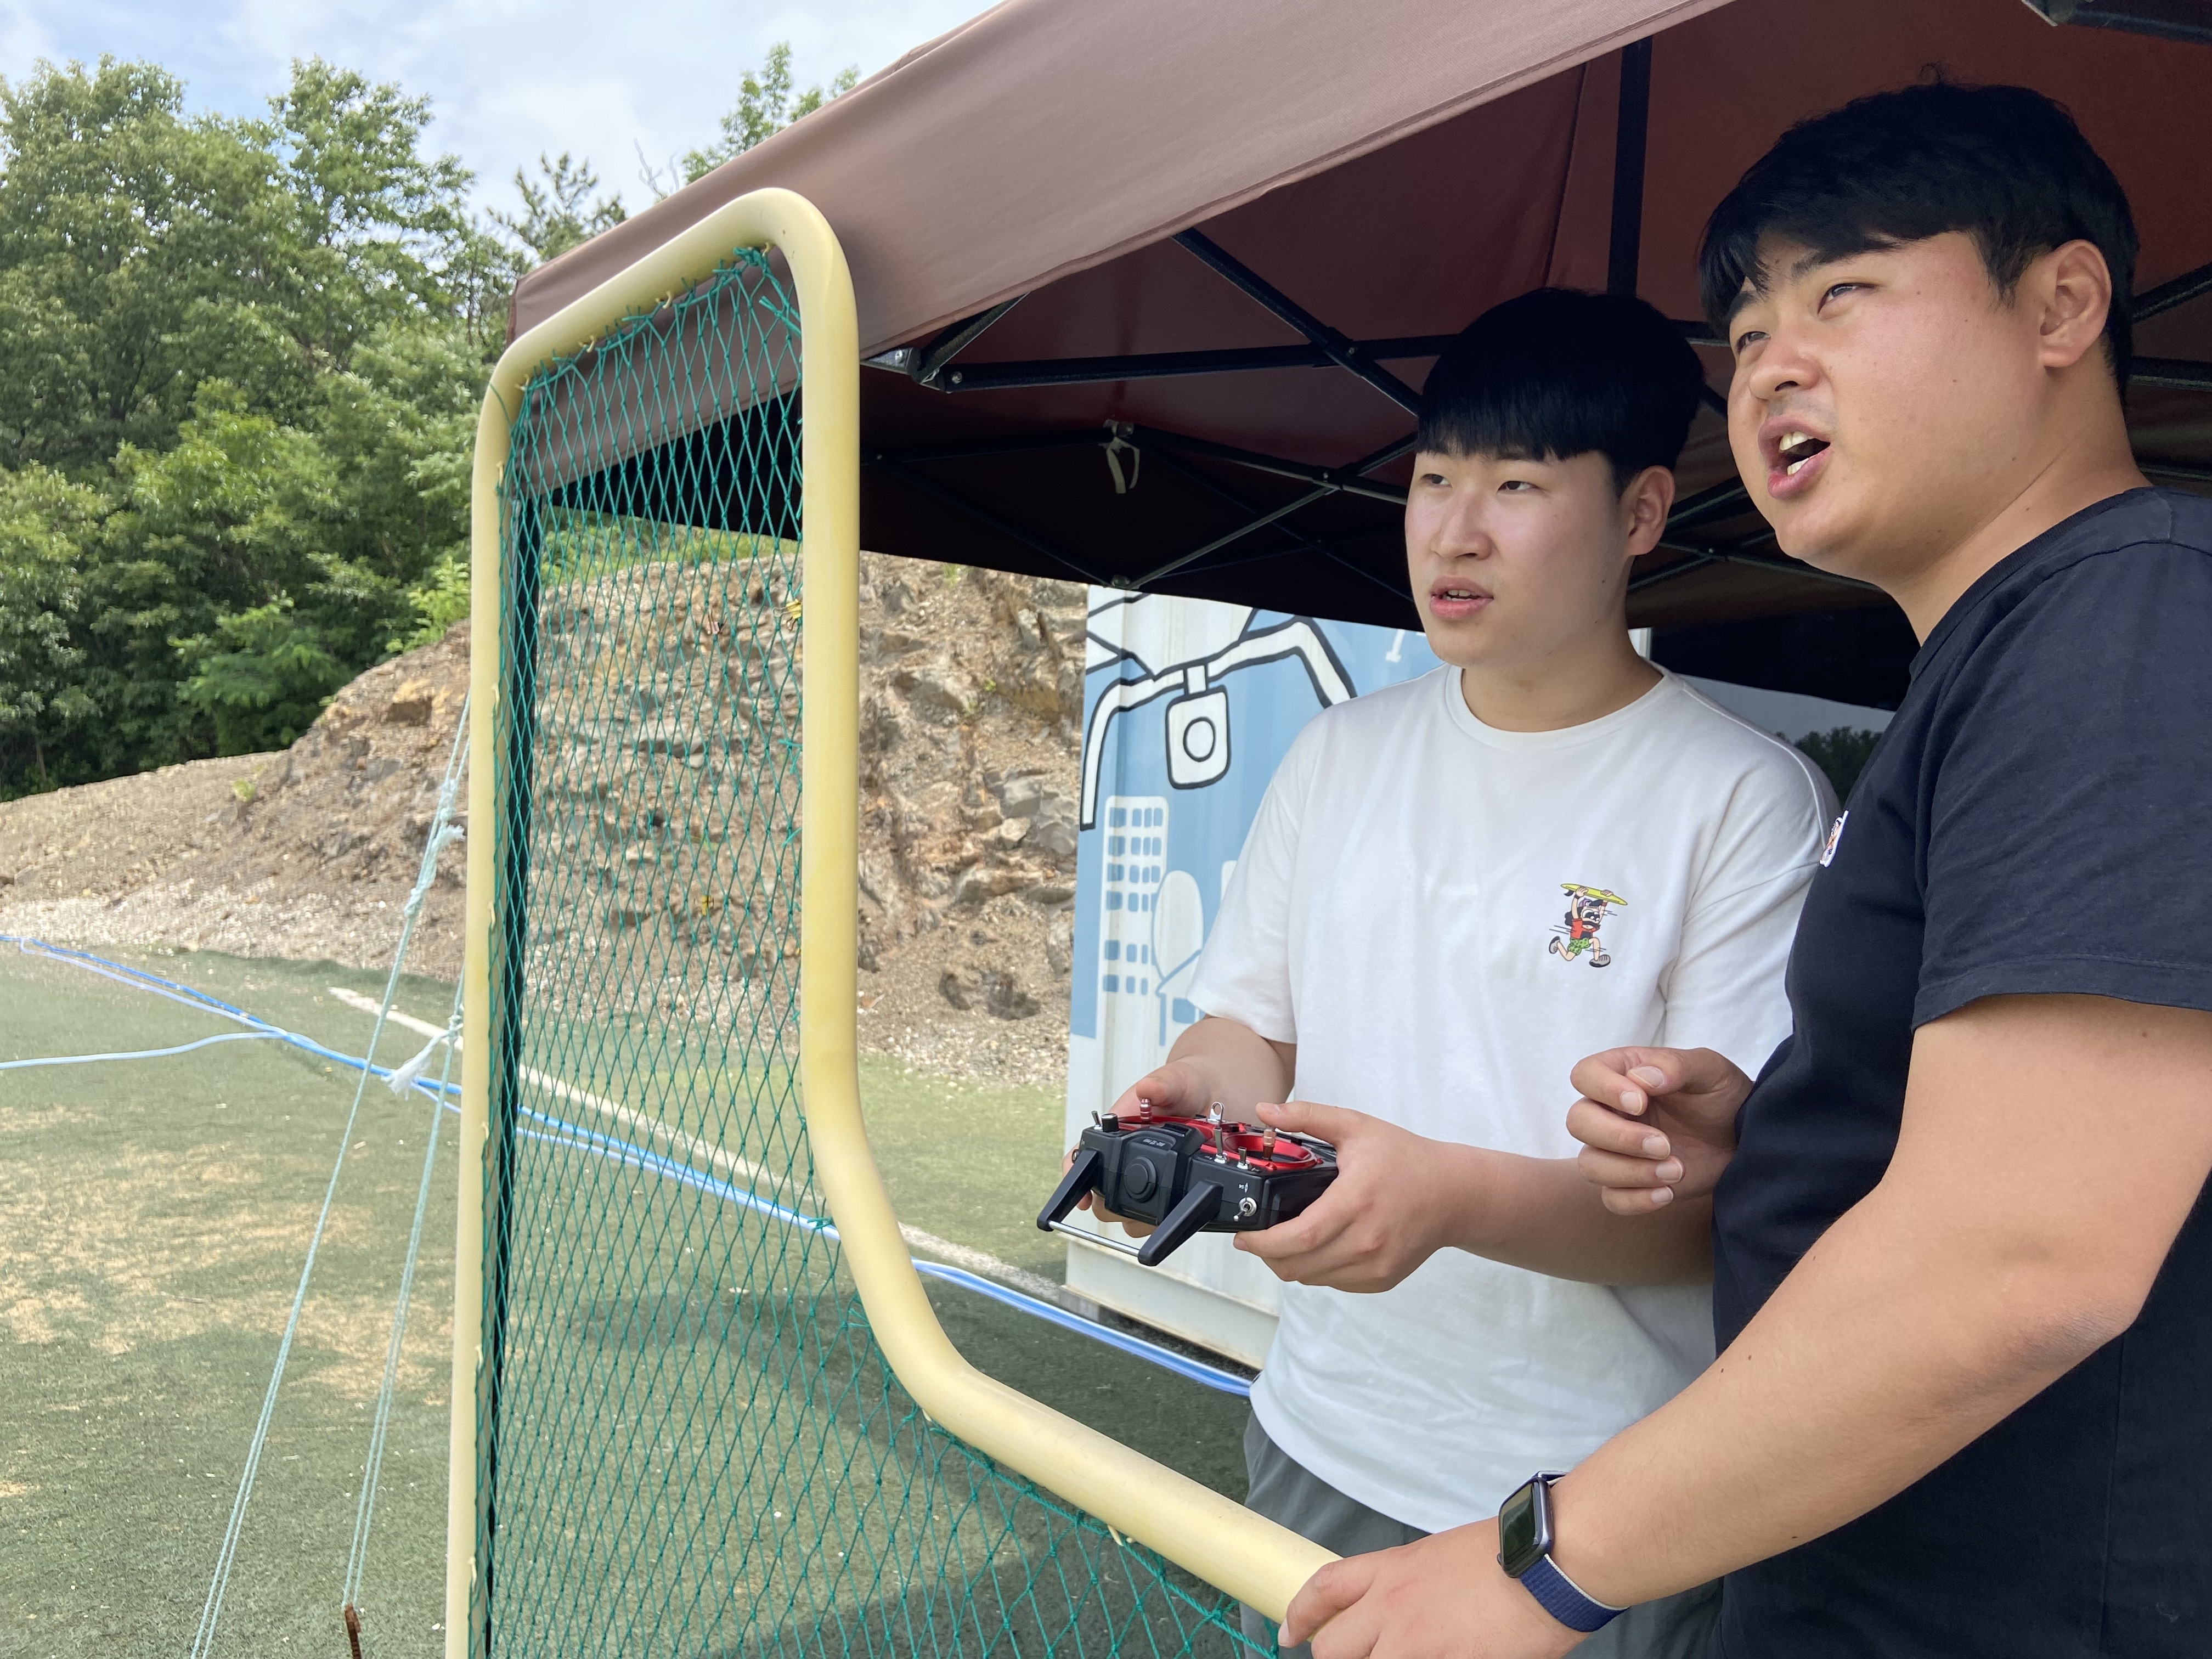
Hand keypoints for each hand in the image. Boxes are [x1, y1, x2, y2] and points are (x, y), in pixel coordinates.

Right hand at [1064, 1060, 1222, 1235]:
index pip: (1084, 1153)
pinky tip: (1182, 1210)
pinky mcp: (1172, 1193)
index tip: (1082, 1198)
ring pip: (1129, 1215)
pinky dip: (1168, 1219)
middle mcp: (1127, 1159)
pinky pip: (1161, 1218)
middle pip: (1101, 1195)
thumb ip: (1162, 1084)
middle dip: (1111, 1203)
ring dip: (1142, 1215)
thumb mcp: (1175, 1080)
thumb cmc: (1184, 1086)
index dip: (1075, 1176)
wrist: (1214, 1095)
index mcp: (1117, 1131)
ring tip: (1163, 1201)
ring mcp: (1148, 1179)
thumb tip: (1148, 1088)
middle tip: (1134, 1197)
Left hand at [1234, 1100, 1474, 1291]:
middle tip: (1257, 1237)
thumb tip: (1263, 1111)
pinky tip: (1317, 1247)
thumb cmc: (1404, 1158)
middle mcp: (1365, 1241)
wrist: (1452, 1193)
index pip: (1298, 1238)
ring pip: (1313, 1279)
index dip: (1263, 1243)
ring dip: (1290, 1264)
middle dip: (1268, 1255)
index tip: (1243, 1235)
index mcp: (1355, 1202)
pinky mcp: (1381, 1279)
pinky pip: (1334, 1283)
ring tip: (1284, 1240)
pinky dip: (1317, 1270)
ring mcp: (1375, 1265)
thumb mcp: (1356, 1126)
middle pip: (1298, 1265)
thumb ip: (1308, 1116)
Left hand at [1281, 1519, 1584, 1658]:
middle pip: (1335, 1647)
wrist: (1550, 1561)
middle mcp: (1394, 1607)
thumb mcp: (1441, 1555)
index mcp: (1392, 1570)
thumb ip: (1411, 1583)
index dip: (1300, 1614)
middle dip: (1333, 1658)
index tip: (1289, 1633)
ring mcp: (1419, 1643)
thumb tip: (1400, 1611)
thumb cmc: (1508, 1553)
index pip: (1324, 1588)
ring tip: (1402, 1657)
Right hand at [1565, 1046, 1750, 1213]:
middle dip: (1618, 1138)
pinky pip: (1611, 1199)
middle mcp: (1610, 1111)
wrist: (1744, 1137)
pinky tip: (1668, 1193)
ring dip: (1630, 1172)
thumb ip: (1675, 1066)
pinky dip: (1636, 1200)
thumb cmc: (1722, 1095)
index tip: (1640, 1103)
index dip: (1603, 1089)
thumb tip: (1642, 1079)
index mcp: (1622, 1075)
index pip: (1585, 1075)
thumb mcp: (1709, 1070)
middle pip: (1578, 1122)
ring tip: (1677, 1170)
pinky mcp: (1630, 1183)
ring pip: (1589, 1164)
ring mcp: (1616, 1150)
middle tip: (1664, 1145)